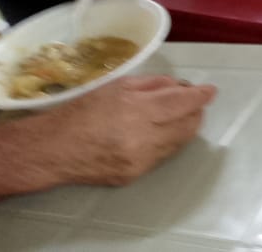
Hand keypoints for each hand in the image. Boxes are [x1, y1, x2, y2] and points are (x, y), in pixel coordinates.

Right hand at [44, 75, 215, 185]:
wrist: (52, 150)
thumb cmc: (82, 111)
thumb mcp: (118, 86)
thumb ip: (153, 85)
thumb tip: (179, 87)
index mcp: (137, 110)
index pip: (182, 103)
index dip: (200, 96)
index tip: (209, 91)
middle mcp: (143, 138)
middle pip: (188, 125)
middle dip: (195, 111)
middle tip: (192, 101)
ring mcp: (141, 160)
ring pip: (179, 142)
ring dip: (183, 126)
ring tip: (175, 115)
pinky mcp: (136, 175)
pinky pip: (163, 155)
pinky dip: (167, 141)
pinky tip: (157, 132)